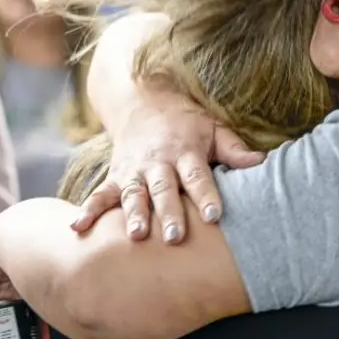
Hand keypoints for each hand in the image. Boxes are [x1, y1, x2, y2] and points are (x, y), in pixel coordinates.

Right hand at [71, 91, 264, 243]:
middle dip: (169, 212)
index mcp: (186, 152)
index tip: (215, 215)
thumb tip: (262, 163)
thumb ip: (234, 150)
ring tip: (136, 234)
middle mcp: (159, 162)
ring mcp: (134, 170)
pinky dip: (88, 209)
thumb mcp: (213, 128)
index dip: (207, 195)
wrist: (144, 101)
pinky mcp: (116, 175)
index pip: (198, 176)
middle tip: (175, 236)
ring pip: (134, 194)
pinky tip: (77, 227)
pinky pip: (100, 193)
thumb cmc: (187, 123)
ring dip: (134, 214)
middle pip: (165, 189)